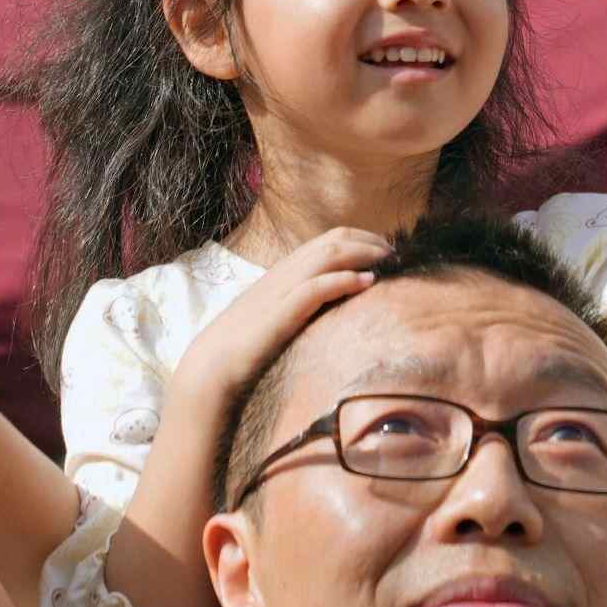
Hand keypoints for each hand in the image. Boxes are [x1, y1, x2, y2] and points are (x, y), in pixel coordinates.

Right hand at [176, 227, 389, 398]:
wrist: (212, 367)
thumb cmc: (245, 348)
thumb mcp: (278, 317)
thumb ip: (302, 304)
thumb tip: (334, 304)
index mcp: (283, 271)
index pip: (327, 239)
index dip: (359, 238)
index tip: (383, 250)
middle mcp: (284, 272)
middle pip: (333, 239)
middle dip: (368, 240)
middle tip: (394, 251)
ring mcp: (282, 289)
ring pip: (328, 254)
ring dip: (363, 253)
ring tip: (388, 260)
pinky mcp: (282, 312)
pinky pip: (317, 286)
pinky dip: (345, 280)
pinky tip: (367, 283)